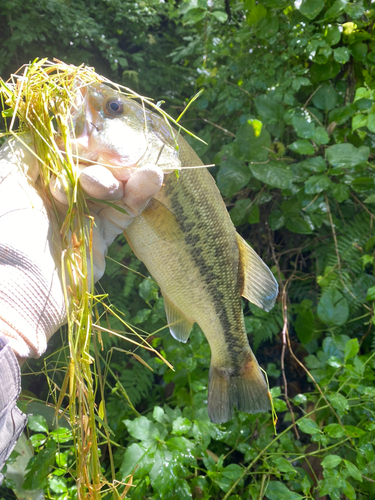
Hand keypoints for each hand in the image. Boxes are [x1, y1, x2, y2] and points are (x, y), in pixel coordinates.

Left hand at [0, 136, 162, 358]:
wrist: (16, 289)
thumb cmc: (5, 229)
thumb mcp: (7, 176)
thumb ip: (31, 147)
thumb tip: (57, 128)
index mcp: (33, 179)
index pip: (66, 150)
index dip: (85, 138)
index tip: (100, 127)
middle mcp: (57, 197)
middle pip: (92, 166)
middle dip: (106, 159)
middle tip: (117, 156)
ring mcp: (80, 219)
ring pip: (111, 188)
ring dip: (126, 177)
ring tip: (142, 172)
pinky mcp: (100, 242)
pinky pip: (123, 215)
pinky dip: (139, 197)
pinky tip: (153, 179)